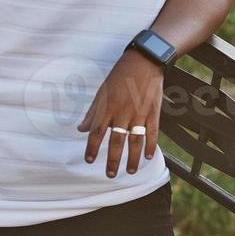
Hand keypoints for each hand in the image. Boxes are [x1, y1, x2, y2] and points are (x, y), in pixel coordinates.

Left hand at [77, 51, 164, 177]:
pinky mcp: (153, 112)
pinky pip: (152, 133)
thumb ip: (93, 112)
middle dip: (112, 160)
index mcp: (107, 107)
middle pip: (116, 142)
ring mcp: (139, 114)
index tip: (88, 160)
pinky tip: (148, 156)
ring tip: (129, 171)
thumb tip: (81, 129)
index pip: (97, 132)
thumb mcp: (102, 91)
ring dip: (132, 159)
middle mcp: (122, 113)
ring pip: (135, 142)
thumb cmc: (120, 75)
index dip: (92, 148)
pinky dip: (150, 146)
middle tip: (109, 174)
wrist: (144, 61)